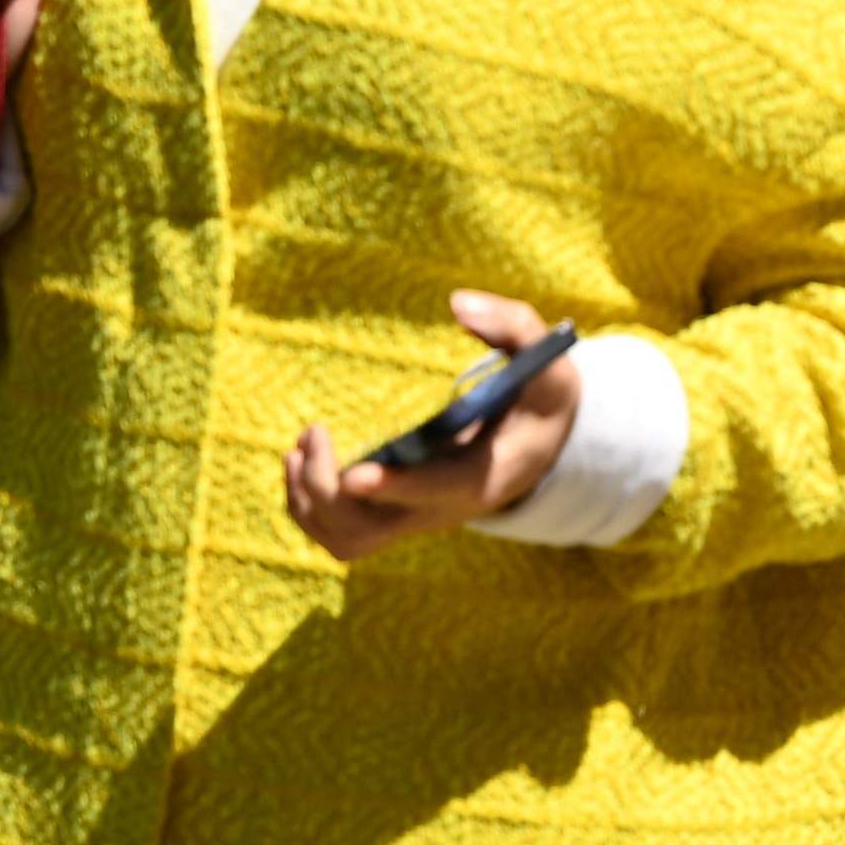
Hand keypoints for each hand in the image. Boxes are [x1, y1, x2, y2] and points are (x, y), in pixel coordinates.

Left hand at [284, 290, 585, 555]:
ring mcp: (414, 518)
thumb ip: (511, 326)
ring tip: (299, 446)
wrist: (540, 448)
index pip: (435, 491)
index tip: (355, 473)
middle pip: (366, 531)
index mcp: (483, 476)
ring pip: (344, 540)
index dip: (394, 486)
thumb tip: (457, 303)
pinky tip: (302, 460)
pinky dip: (307, 505)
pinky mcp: (393, 515)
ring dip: (307, 501)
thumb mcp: (545, 362)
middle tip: (314, 431)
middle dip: (325, 489)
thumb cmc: (539, 401)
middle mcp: (442, 510)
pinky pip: (338, 533)